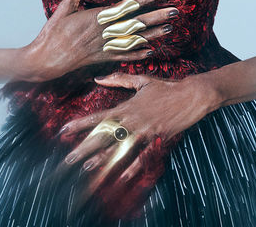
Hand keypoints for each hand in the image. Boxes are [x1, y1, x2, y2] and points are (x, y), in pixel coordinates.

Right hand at [18, 0, 178, 81]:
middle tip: (174, 12)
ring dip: (152, 34)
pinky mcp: (101, 59)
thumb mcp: (63, 8)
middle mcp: (103, 33)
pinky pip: (124, 56)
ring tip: (169, 28)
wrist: (44, 60)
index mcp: (96, 18)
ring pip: (134, 39)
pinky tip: (151, 51)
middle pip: (135, 23)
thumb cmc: (52, 33)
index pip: (125, 6)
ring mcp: (104, 47)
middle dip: (156, 17)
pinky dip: (138, 54)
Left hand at [58, 72, 217, 187]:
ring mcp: (144, 131)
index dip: (80, 124)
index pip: (98, 117)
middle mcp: (132, 120)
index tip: (64, 130)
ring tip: (87, 169)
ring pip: (119, 149)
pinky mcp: (157, 140)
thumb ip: (119, 79)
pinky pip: (142, 157)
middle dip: (85, 148)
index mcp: (126, 106)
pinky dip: (132, 167)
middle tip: (69, 159)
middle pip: (104, 137)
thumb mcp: (142, 81)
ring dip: (103, 160)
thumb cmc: (166, 87)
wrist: (191, 95)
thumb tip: (99, 77)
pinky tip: (121, 177)